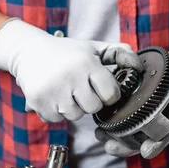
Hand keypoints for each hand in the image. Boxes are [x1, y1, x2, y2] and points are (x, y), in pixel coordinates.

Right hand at [0, 18, 142, 122]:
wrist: (28, 51)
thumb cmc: (68, 52)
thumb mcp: (93, 48)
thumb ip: (118, 54)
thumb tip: (140, 66)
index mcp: (88, 63)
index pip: (111, 94)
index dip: (108, 94)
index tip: (100, 88)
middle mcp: (71, 76)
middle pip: (93, 108)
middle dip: (90, 101)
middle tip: (80, 89)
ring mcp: (53, 90)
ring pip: (75, 116)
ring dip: (73, 107)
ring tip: (66, 91)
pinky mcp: (38, 100)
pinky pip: (57, 119)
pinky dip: (56, 111)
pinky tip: (53, 96)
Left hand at [96, 30, 168, 158]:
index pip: (167, 132)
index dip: (157, 143)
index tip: (146, 152)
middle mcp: (160, 115)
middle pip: (144, 138)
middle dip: (128, 146)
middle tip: (111, 147)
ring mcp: (147, 111)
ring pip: (131, 131)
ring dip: (115, 138)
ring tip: (100, 136)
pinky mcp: (136, 103)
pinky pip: (123, 118)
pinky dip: (110, 124)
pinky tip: (98, 126)